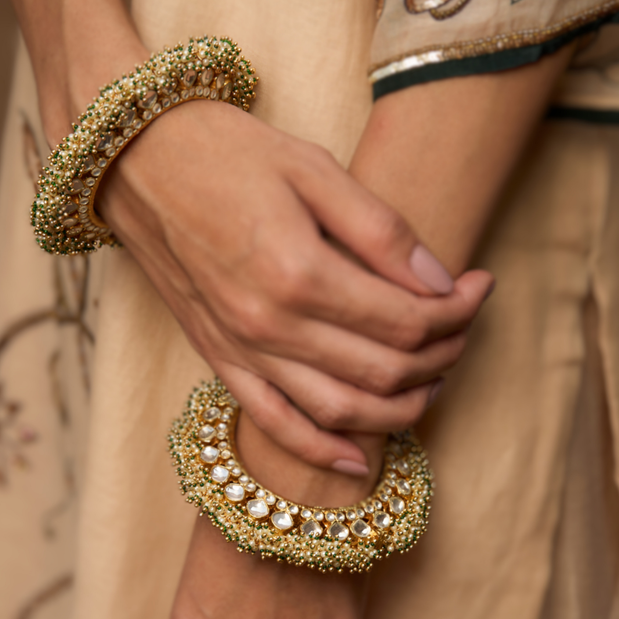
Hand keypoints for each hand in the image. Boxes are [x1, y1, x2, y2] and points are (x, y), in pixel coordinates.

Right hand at [98, 100, 493, 470]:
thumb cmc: (226, 155)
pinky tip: (358, 463)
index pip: (406, 318)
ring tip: (434, 380)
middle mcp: (270, 326)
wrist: (138, 163)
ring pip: (341, 410)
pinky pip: (275, 424)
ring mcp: (242, 351)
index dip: (458, 311)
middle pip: (383, 369)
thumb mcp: (313, 169)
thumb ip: (381, 231)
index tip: (480, 286)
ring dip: (400, 407)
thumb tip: (441, 280)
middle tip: (465, 328)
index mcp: (298, 272)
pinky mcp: (220, 360)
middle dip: (441, 355)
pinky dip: (320, 451)